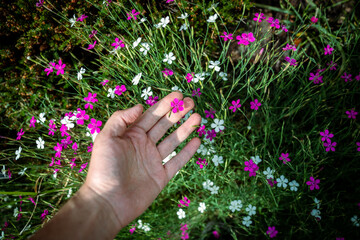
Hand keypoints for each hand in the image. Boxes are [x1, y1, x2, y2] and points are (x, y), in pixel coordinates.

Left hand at [84, 91, 201, 228]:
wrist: (107, 203)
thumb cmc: (103, 169)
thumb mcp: (106, 138)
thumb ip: (121, 119)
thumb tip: (140, 106)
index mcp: (131, 135)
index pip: (151, 116)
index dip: (164, 104)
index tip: (178, 95)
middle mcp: (143, 146)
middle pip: (164, 125)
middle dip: (177, 113)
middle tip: (191, 102)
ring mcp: (153, 161)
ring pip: (173, 141)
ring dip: (185, 128)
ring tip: (197, 117)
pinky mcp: (160, 177)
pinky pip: (177, 162)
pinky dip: (187, 152)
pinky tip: (197, 141)